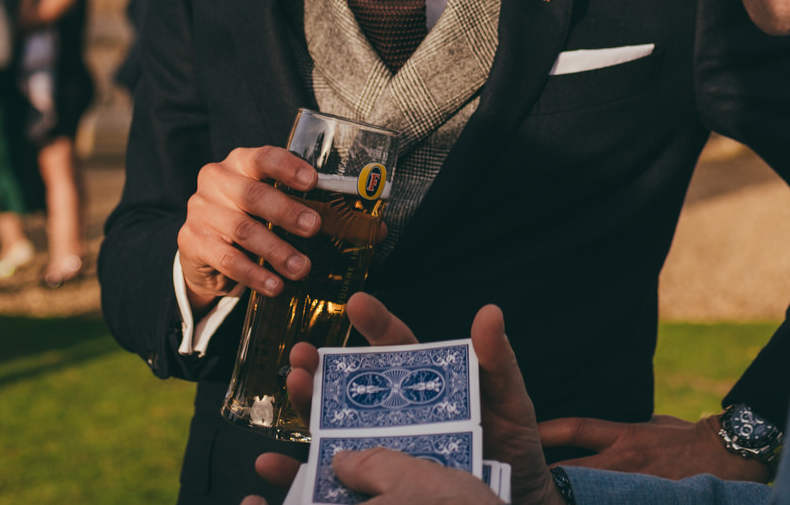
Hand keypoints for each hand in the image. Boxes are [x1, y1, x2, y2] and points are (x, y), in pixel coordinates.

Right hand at [178, 146, 325, 307]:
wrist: (202, 248)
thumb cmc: (245, 216)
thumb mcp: (262, 201)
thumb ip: (287, 199)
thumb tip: (333, 217)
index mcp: (238, 163)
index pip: (262, 157)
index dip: (287, 167)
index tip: (312, 181)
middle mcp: (215, 181)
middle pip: (253, 195)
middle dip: (286, 212)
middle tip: (313, 227)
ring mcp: (201, 211)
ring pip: (243, 230)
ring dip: (276, 251)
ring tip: (301, 268)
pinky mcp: (192, 242)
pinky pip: (228, 260)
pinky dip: (255, 275)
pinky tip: (275, 285)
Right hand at [260, 295, 565, 504]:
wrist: (516, 497)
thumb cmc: (511, 441)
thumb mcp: (508, 399)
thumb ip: (496, 361)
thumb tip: (490, 313)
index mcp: (424, 384)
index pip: (395, 348)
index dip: (375, 324)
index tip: (357, 303)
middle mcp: (394, 414)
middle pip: (349, 386)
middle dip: (321, 367)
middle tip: (301, 353)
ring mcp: (380, 450)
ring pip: (330, 426)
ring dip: (302, 407)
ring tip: (291, 387)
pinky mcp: (370, 489)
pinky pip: (327, 481)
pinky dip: (294, 472)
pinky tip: (272, 463)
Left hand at [539, 413, 770, 482]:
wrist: (727, 456)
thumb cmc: (686, 437)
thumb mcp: (650, 424)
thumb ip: (619, 431)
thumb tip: (590, 438)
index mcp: (624, 435)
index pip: (575, 428)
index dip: (546, 431)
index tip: (522, 433)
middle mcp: (623, 462)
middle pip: (571, 469)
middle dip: (543, 477)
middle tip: (515, 479)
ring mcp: (633, 486)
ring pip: (587, 494)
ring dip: (564, 497)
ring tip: (532, 498)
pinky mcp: (644, 498)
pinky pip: (612, 503)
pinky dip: (595, 504)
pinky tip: (572, 504)